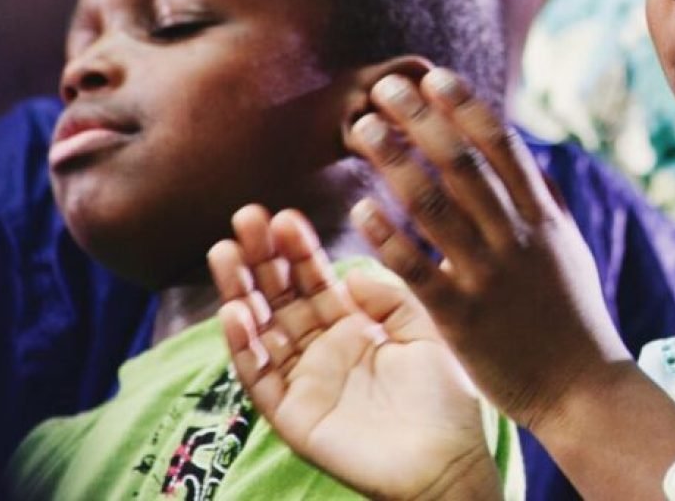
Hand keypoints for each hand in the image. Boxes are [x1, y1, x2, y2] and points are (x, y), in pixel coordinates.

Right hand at [209, 205, 500, 500]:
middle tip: (244, 217)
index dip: (298, 250)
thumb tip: (350, 273)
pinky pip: (260, 378)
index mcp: (355, 328)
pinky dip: (244, 346)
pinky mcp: (293, 416)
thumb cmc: (446, 398)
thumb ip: (391, 297)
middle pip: (281, 297)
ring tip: (225, 250)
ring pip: (261, 330)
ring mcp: (305, 382)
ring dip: (241, 291)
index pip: (316, 281)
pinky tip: (233, 311)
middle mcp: (324, 351)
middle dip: (261, 258)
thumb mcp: (426, 330)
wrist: (450, 460)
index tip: (283, 214)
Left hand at [348, 68, 632, 430]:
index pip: (501, 144)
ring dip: (393, 159)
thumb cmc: (570, 316)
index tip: (432, 75)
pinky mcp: (461, 318)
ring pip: (433, 205)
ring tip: (360, 128)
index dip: (464, 105)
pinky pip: (415, 267)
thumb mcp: (567, 248)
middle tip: (384, 87)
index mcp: (542, 216)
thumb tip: (519, 151)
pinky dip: (386, 234)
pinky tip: (357, 208)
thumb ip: (542, 200)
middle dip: (420, 118)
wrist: (581, 387)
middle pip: (461, 162)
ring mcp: (489, 275)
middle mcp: (516, 237)